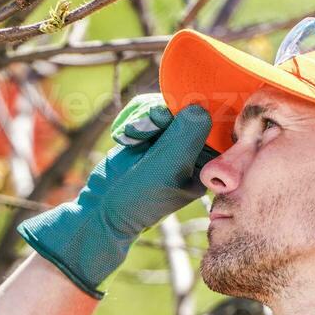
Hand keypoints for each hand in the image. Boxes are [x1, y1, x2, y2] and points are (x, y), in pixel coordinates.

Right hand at [16, 95, 214, 298]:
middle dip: (160, 115)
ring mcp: (168, 141)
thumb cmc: (138, 197)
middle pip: (186, 109)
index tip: (176, 115)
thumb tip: (201, 106)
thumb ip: (187, 135)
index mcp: (206, 163)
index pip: (213, 125)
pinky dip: (132, 120)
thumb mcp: (167, 166)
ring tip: (130, 136)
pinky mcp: (148, 135)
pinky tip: (123, 138)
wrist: (101, 208)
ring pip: (163, 107)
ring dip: (143, 117)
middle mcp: (190, 150)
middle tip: (145, 128)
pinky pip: (145, 110)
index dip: (197, 111)